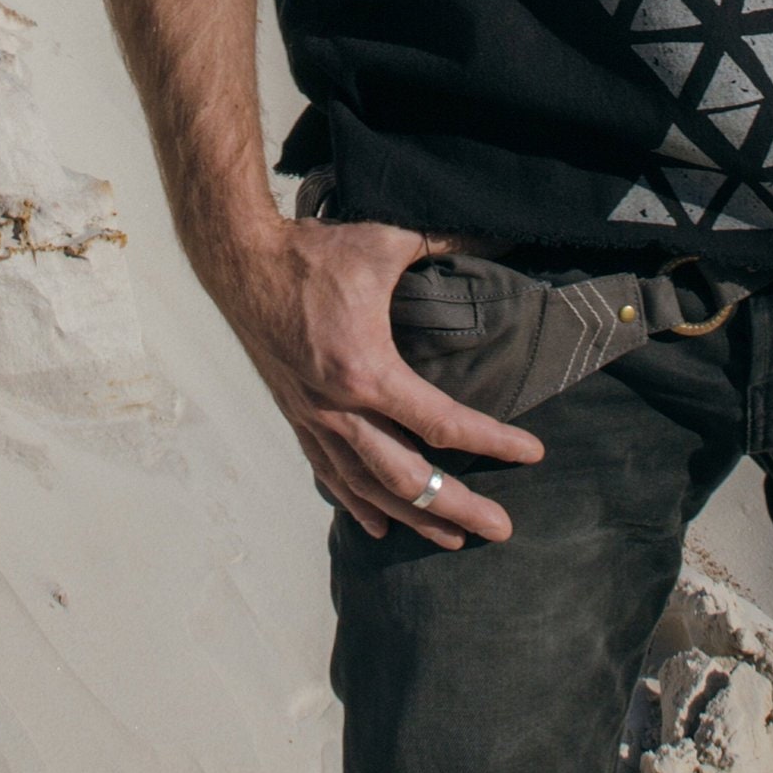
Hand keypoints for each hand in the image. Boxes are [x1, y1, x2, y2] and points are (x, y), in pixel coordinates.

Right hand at [211, 216, 545, 547]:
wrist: (240, 261)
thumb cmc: (310, 254)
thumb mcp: (383, 243)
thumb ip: (444, 242)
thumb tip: (499, 235)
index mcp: (365, 370)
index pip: (442, 422)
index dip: (493, 441)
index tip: (532, 453)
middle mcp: (339, 407)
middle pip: (407, 477)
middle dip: (457, 507)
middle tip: (501, 528)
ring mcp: (314, 417)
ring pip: (368, 487)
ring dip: (413, 517)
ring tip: (452, 538)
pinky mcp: (297, 414)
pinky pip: (330, 472)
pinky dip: (357, 502)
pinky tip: (379, 524)